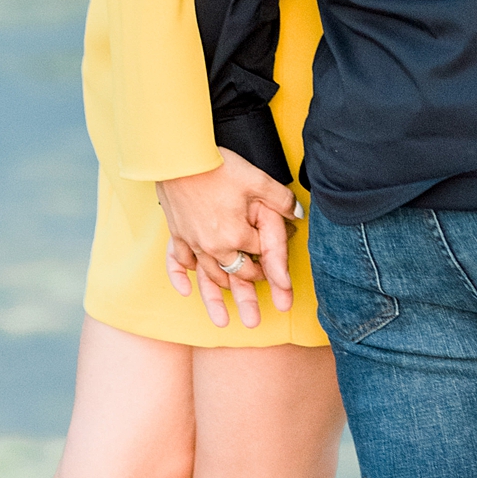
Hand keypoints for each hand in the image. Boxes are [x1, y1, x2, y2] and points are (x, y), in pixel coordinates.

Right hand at [157, 148, 297, 328]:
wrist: (179, 157)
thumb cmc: (219, 166)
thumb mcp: (256, 179)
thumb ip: (280, 199)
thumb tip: (299, 215)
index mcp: (238, 236)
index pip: (262, 254)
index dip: (273, 258)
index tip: (278, 267)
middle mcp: (215, 247)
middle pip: (238, 274)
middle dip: (250, 292)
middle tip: (256, 315)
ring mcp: (194, 242)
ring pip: (209, 276)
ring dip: (217, 297)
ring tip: (223, 320)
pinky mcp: (177, 234)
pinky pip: (177, 262)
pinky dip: (180, 277)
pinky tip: (185, 290)